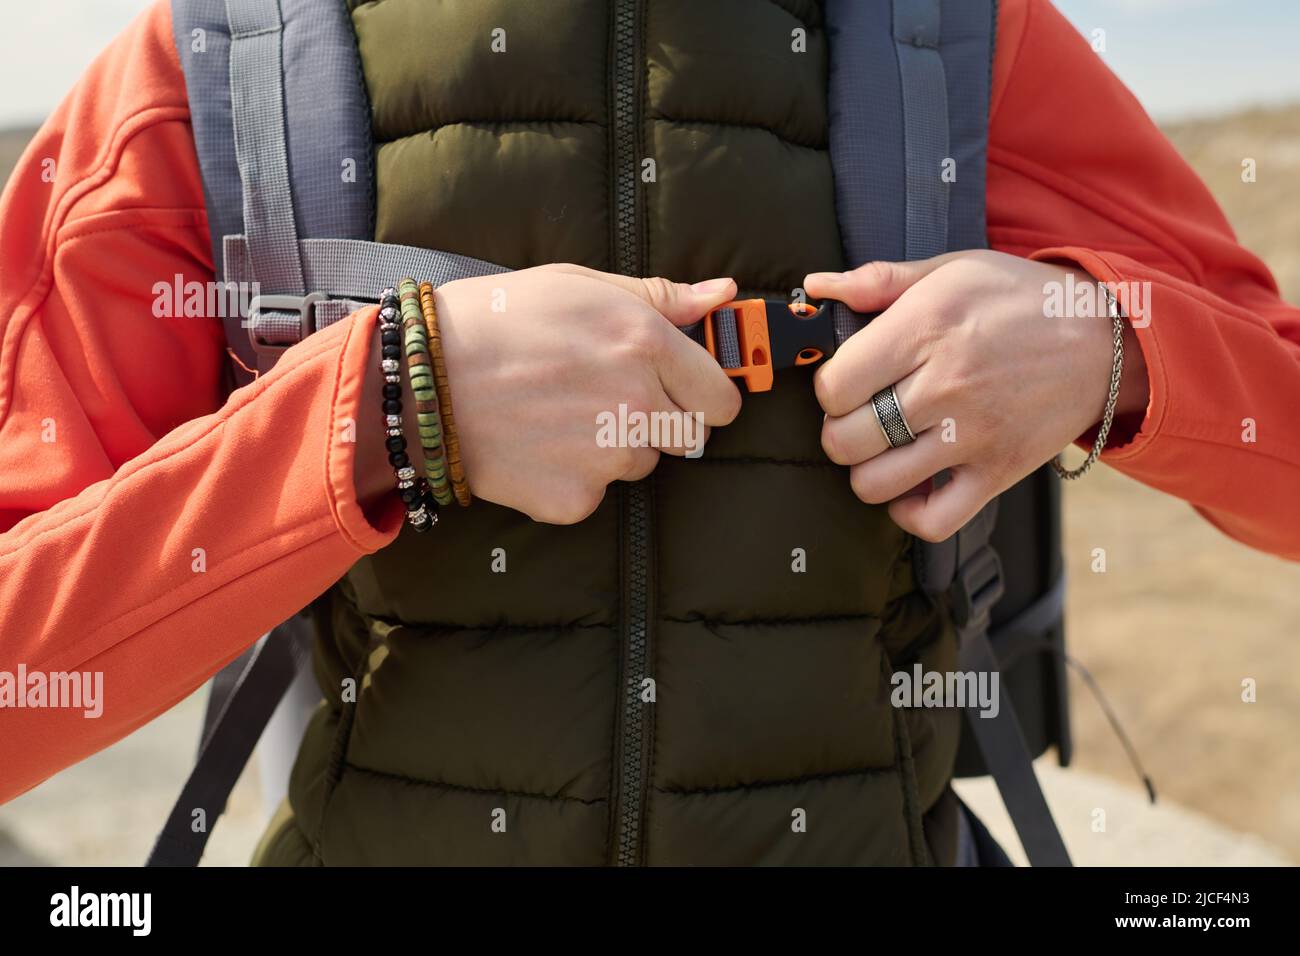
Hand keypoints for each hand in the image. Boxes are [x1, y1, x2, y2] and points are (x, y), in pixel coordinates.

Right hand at [425, 264, 741, 522]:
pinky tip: (537, 445)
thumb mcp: (580, 285)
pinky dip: (572, 477)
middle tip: (608, 399)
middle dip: (662, 420)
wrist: (421, 380)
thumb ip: (661, 297)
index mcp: (647, 345)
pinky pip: (595, 492)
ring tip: (559, 414)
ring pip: (640, 463)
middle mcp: (637, 405)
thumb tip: (722, 297)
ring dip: (615, 447)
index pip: (723, 399)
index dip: (704, 393)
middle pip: (689, 437)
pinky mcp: (574, 500)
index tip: (682, 390)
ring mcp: (607, 459)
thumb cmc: (497, 320)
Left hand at [806, 250, 1148, 541]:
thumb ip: (877, 280)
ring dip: (867, 469)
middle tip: (860, 415)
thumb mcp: (951, 269)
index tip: (848, 381)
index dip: (829, 388)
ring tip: (882, 447)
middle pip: (845, 439)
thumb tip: (815, 288)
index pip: (834, 387)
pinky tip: (910, 484)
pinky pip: (932, 521)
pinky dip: (909, 512)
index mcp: (926, 329)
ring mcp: (972, 436)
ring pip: (875, 483)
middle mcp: (945, 386)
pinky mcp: (997, 472)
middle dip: (840, 430)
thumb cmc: (1019, 300)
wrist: (1104, 340)